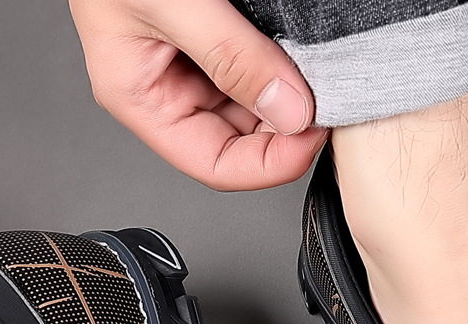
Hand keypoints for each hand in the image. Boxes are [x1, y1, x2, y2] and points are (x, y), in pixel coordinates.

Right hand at [69, 0, 328, 190]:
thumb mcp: (172, 4)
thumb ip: (229, 56)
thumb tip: (287, 111)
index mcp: (142, 98)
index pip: (215, 164)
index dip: (268, 164)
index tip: (312, 134)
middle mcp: (166, 87)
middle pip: (240, 139)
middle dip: (285, 126)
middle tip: (325, 98)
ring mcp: (189, 60)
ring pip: (253, 102)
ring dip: (287, 94)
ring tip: (315, 69)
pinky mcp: (212, 30)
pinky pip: (255, 63)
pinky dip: (283, 61)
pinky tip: (300, 49)